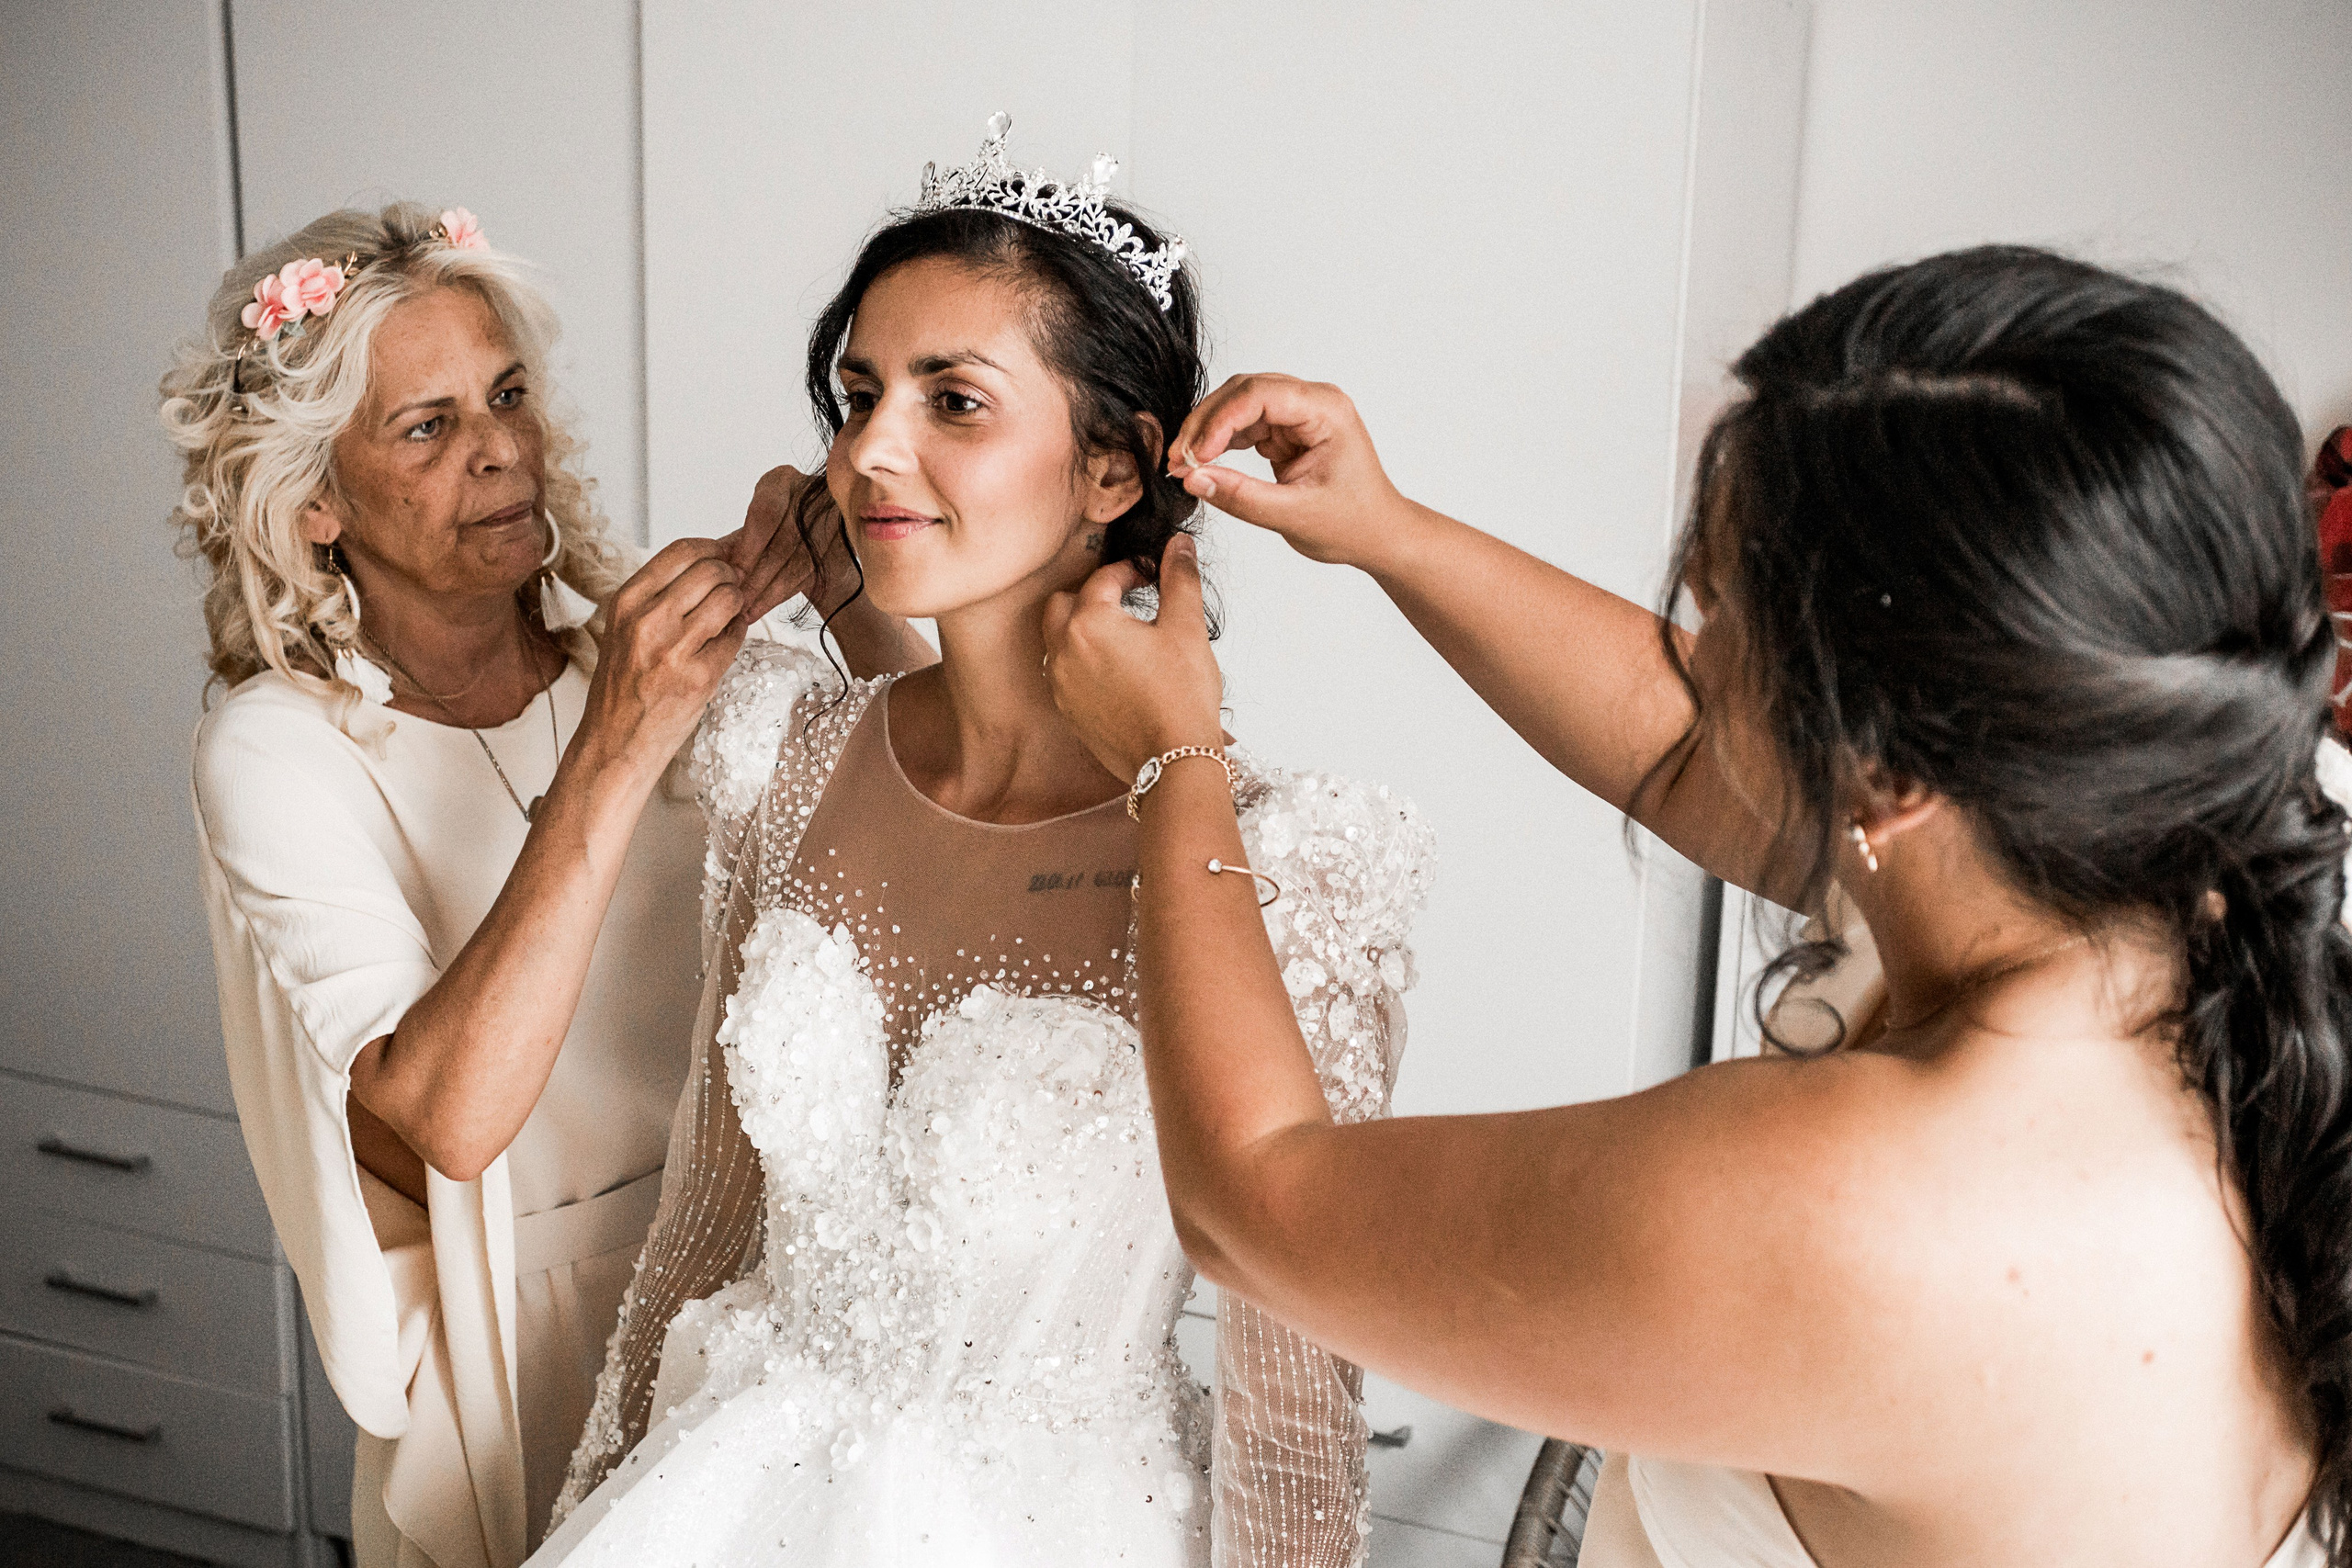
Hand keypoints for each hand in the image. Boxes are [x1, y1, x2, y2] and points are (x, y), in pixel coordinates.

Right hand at [574, 538, 746, 784]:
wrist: (615, 742)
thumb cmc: (622, 686)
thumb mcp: (625, 629)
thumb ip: (661, 595)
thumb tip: (712, 558)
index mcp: (626, 602)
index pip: (683, 550)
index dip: (714, 547)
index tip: (725, 554)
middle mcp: (647, 621)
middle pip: (712, 570)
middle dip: (731, 575)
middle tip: (733, 588)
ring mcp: (673, 649)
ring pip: (729, 599)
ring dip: (738, 603)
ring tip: (729, 616)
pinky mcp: (699, 677)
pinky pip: (736, 637)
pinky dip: (737, 634)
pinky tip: (724, 643)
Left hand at [718, 465, 857, 626]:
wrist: (812, 536)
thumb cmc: (771, 531)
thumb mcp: (750, 530)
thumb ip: (732, 544)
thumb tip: (711, 564)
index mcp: (782, 480)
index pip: (766, 514)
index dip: (748, 548)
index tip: (733, 575)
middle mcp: (811, 493)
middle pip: (783, 542)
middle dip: (757, 577)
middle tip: (737, 601)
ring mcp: (831, 518)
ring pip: (798, 563)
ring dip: (769, 592)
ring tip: (746, 611)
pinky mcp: (841, 544)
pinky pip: (810, 574)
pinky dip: (782, 594)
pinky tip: (762, 607)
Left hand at [1043, 534, 1224, 782]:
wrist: (1174, 759)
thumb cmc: (1181, 697)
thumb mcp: (1186, 628)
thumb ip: (1179, 579)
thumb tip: (1179, 545)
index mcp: (1090, 623)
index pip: (1102, 579)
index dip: (1129, 570)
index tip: (1151, 574)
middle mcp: (1065, 651)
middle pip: (1061, 603)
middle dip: (1090, 594)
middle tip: (1125, 597)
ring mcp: (1061, 684)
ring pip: (1056, 639)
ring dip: (1080, 627)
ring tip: (1118, 631)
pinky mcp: (1067, 711)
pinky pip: (1063, 672)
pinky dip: (1080, 660)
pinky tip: (1113, 667)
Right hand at [1169, 374, 1416, 570]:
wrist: (1377, 534)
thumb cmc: (1353, 524)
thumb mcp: (1294, 516)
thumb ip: (1241, 497)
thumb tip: (1193, 479)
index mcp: (1327, 411)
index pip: (1260, 395)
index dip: (1219, 422)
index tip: (1193, 455)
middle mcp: (1313, 403)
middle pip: (1245, 392)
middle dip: (1206, 423)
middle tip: (1177, 459)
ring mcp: (1300, 414)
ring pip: (1239, 405)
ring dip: (1209, 432)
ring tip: (1183, 463)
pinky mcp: (1287, 430)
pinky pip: (1245, 425)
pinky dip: (1220, 442)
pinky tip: (1201, 462)